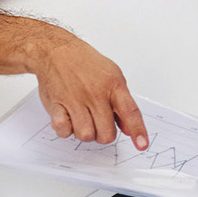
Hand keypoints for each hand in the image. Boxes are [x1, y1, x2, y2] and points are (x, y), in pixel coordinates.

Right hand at [26, 30, 148, 146]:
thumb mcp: (112, 75)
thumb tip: (129, 128)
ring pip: (86, 135)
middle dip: (104, 134)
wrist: (56, 51)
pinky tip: (68, 118)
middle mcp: (95, 93)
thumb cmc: (85, 63)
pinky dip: (66, 130)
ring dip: (84, 132)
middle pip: (107, 133)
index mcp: (113, 85)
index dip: (138, 131)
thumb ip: (122, 103)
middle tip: (98, 123)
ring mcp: (75, 100)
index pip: (130, 112)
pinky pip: (64, 131)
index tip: (142, 145)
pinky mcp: (57, 105)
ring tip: (82, 119)